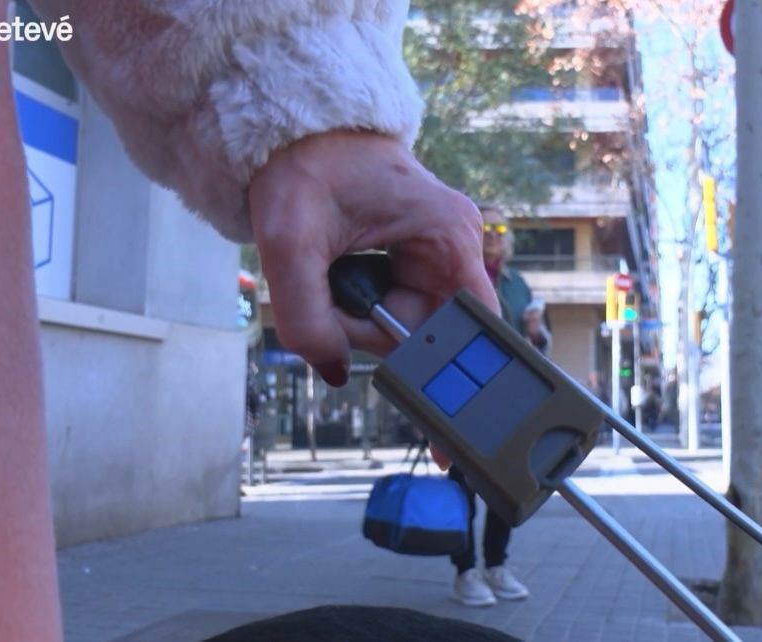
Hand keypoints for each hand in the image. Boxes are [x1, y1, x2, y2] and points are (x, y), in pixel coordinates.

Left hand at [249, 131, 499, 386]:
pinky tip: (338, 273)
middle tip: (327, 297)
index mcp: (449, 235)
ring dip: (361, 317)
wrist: (294, 134)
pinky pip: (397, 304)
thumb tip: (335, 370)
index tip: (418, 396)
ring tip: (327, 274)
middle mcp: (456, 243)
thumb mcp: (289, 247)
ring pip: (408, 321)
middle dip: (373, 330)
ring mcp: (440, 249)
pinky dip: (361, 303)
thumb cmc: (301, 169)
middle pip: (429, 330)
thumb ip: (307, 320)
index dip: (444, 363)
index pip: (471, 324)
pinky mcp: (419, 255)